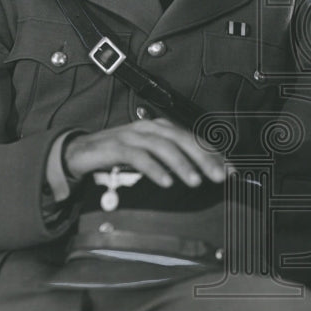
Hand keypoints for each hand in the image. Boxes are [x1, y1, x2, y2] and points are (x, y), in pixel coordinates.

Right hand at [62, 118, 225, 188]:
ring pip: (163, 146)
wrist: (79, 152)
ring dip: (182, 164)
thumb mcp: (149, 156)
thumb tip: (201, 174)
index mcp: (161, 128)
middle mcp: (149, 127)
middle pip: (183, 140)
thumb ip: (171, 160)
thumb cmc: (118, 155)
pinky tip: (165, 182)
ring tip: (195, 182)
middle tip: (220, 177)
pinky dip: (154, 169)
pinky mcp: (115, 147)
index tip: (231, 172)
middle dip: (204, 159)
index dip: (213, 154)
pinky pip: (138, 157)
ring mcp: (132, 135)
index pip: (193, 139)